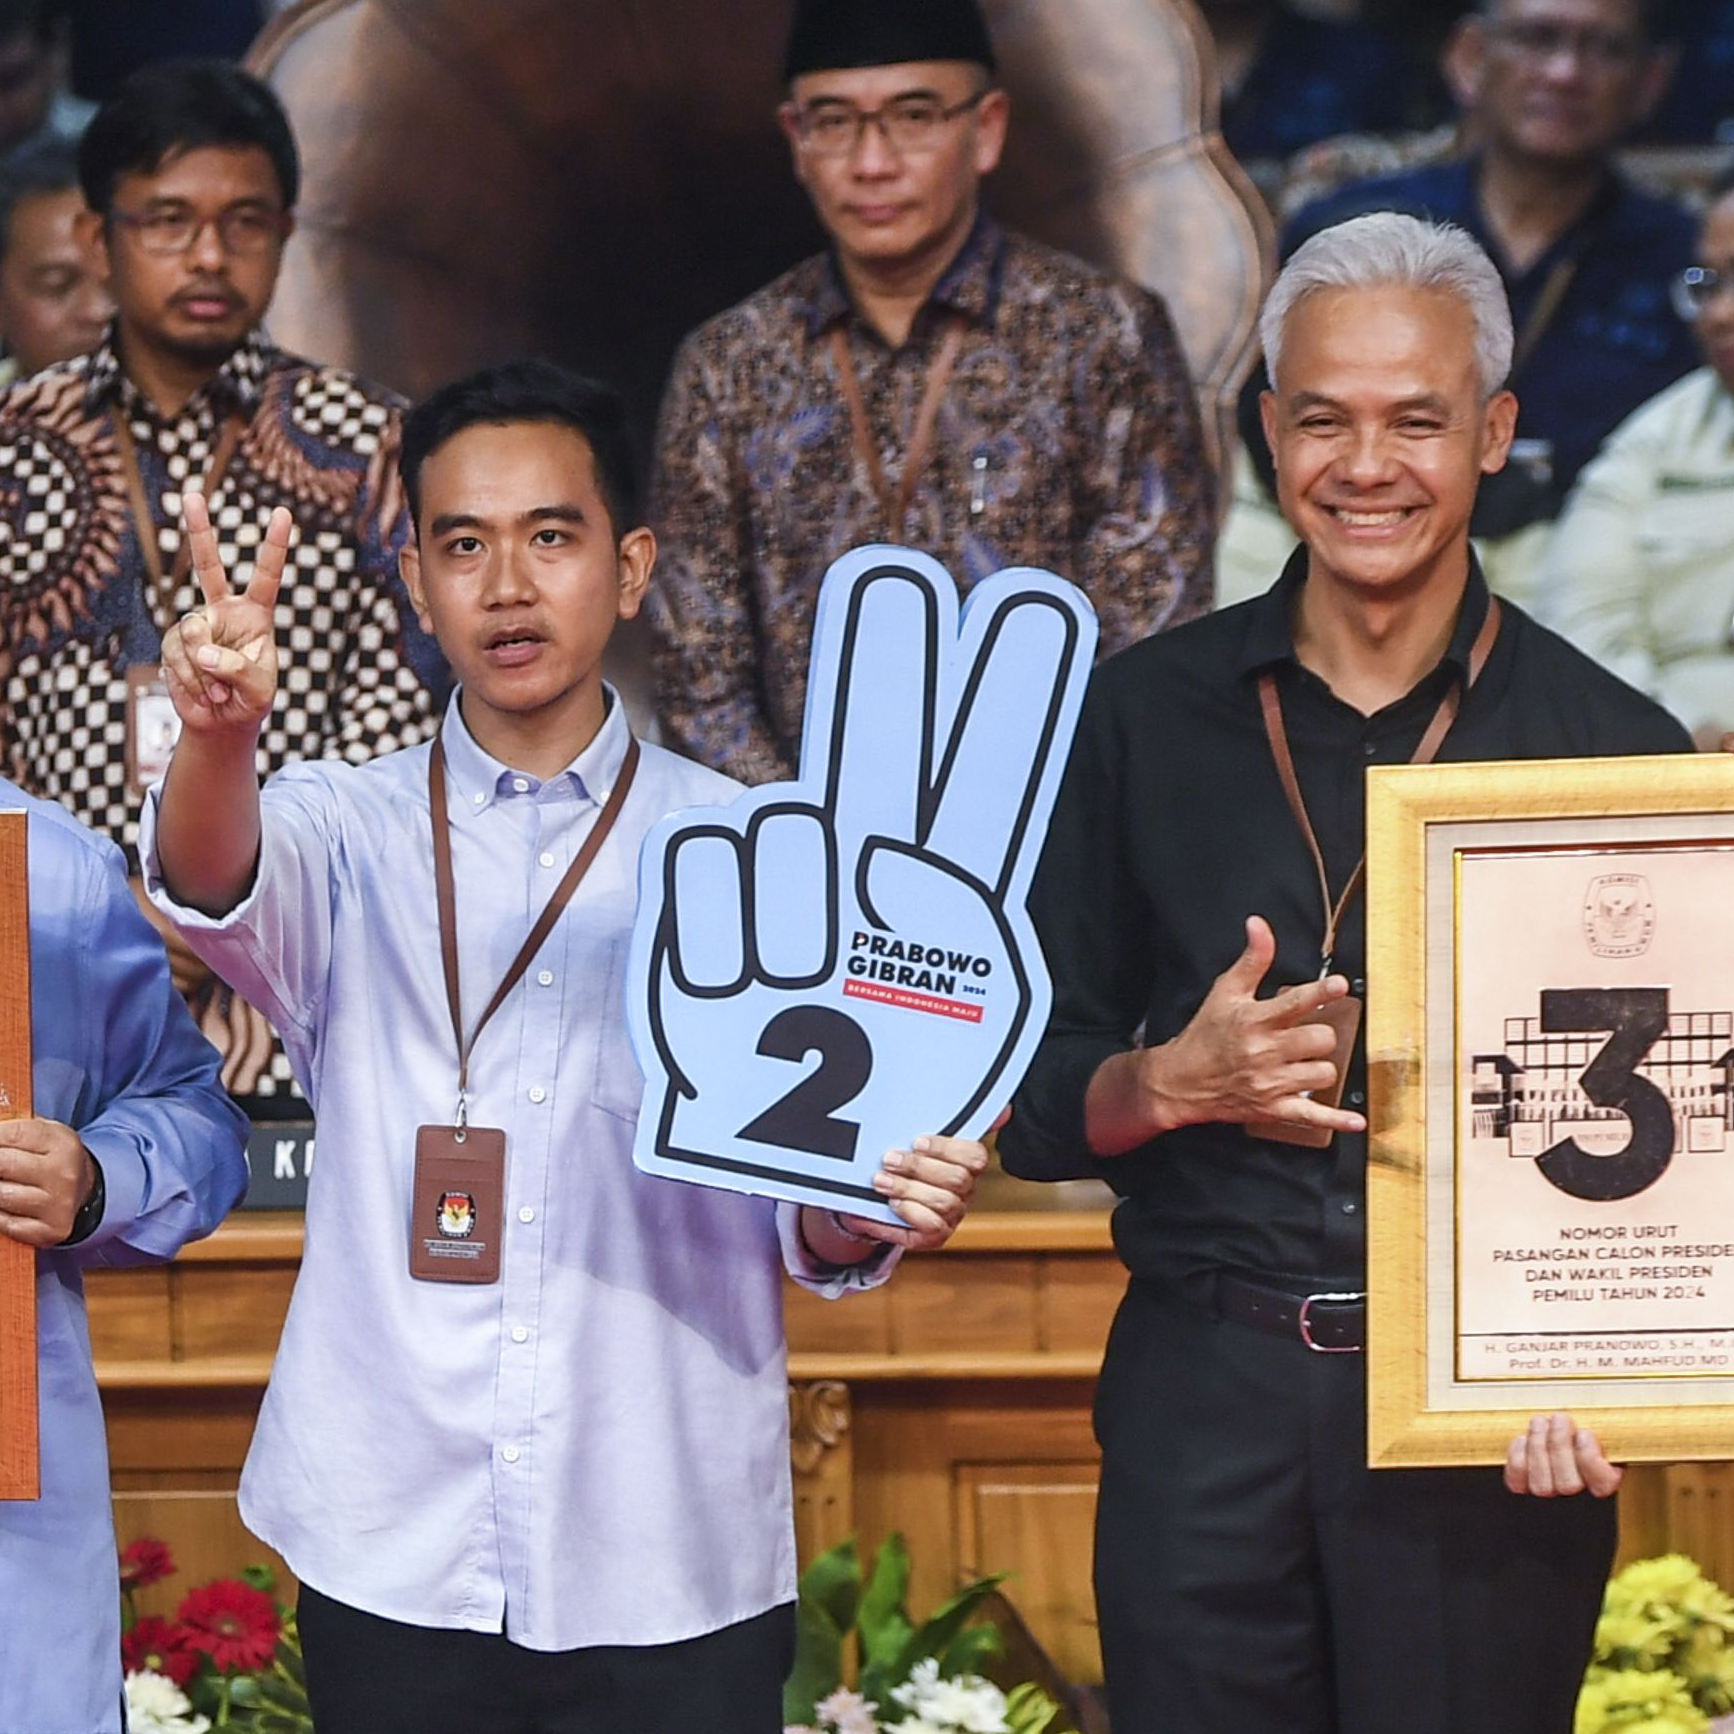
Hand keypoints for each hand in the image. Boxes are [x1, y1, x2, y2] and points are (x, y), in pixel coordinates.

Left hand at [0, 1114, 96, 1246]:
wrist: (85, 1190)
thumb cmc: (55, 1158)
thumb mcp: (46, 1133)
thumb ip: (15, 1130)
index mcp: (62, 1143)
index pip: (14, 1134)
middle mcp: (63, 1174)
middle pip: (6, 1165)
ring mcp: (58, 1204)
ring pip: (5, 1195)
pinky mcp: (51, 1229)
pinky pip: (10, 1223)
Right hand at [161, 500, 290, 737]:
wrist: (221, 723)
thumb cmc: (249, 701)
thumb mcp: (259, 690)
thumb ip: (238, 668)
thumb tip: (203, 650)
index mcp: (255, 614)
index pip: (266, 575)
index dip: (274, 546)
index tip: (282, 513)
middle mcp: (223, 611)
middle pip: (207, 566)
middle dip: (199, 531)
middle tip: (190, 495)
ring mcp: (195, 626)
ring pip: (192, 633)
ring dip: (204, 671)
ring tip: (219, 694)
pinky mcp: (174, 645)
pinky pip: (177, 656)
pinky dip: (190, 681)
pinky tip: (203, 695)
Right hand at [643, 552, 1093, 1195]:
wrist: (812, 1153)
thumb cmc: (911, 1089)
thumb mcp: (980, 1036)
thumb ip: (973, 966)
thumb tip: (910, 864)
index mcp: (951, 889)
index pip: (984, 775)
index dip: (1007, 694)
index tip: (1032, 609)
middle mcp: (868, 866)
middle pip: (877, 739)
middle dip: (888, 656)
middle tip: (896, 580)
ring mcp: (784, 884)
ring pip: (785, 828)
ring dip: (795, 910)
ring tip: (805, 980)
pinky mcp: (701, 915)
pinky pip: (707, 875)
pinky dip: (727, 935)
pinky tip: (747, 982)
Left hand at [810, 1130, 992, 1260]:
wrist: (870, 1201)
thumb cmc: (899, 1167)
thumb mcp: (914, 1142)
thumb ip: (947, 1120)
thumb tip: (1004, 1110)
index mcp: (964, 1164)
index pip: (975, 1156)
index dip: (947, 1148)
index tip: (918, 1142)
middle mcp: (963, 1191)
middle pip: (957, 1179)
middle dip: (919, 1167)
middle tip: (889, 1159)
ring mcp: (951, 1215)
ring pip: (943, 1202)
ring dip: (908, 1189)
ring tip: (881, 1181)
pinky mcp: (934, 1236)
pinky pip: (932, 1226)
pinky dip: (910, 1213)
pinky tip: (892, 1204)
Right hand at [1139, 917, 1364, 1142]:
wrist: (1179, 1082)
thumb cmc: (1204, 1036)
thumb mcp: (1224, 993)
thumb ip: (1251, 959)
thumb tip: (1259, 925)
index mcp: (1255, 1021)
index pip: (1296, 1003)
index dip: (1321, 993)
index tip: (1339, 986)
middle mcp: (1265, 1052)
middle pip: (1320, 1040)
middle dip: (1318, 1035)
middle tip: (1304, 1035)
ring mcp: (1271, 1083)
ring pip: (1323, 1073)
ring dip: (1319, 1066)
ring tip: (1302, 1062)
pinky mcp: (1273, 1109)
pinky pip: (1312, 1115)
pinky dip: (1336, 1120)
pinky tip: (1356, 1122)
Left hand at [1504, 1411, 1622, 1497]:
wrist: (1556, 1413)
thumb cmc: (1586, 1409)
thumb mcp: (1606, 1408)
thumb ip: (1615, 1411)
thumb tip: (1643, 1388)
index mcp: (1609, 1471)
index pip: (1604, 1483)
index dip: (1591, 1461)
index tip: (1585, 1433)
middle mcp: (1580, 1484)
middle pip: (1568, 1485)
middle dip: (1559, 1448)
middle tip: (1558, 1418)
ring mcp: (1552, 1486)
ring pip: (1542, 1486)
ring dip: (1538, 1450)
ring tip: (1539, 1422)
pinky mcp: (1526, 1482)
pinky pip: (1518, 1483)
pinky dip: (1517, 1459)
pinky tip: (1522, 1438)